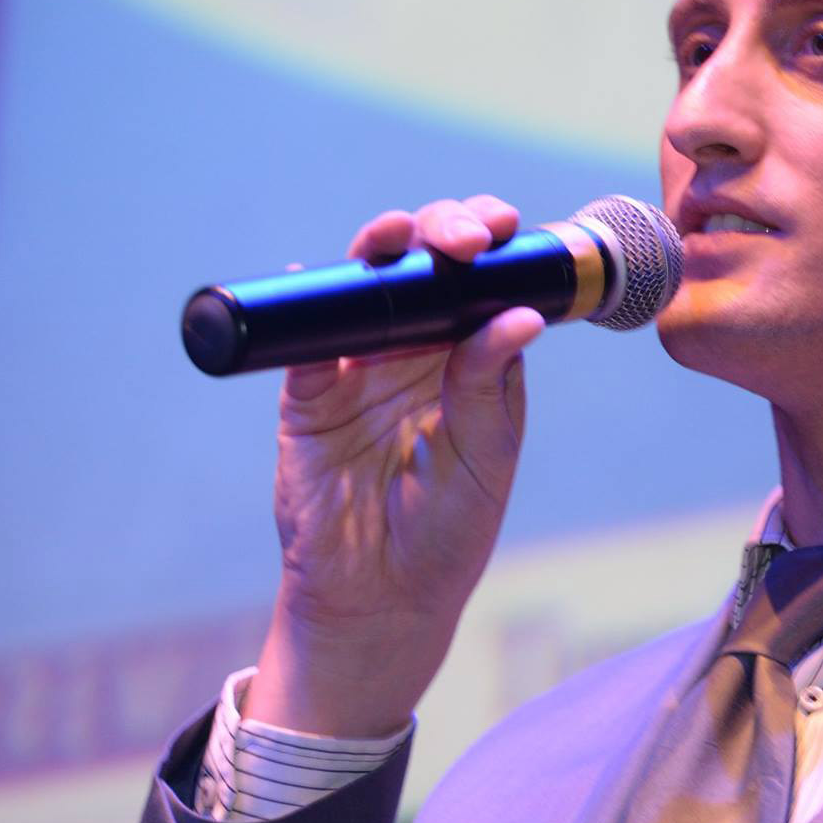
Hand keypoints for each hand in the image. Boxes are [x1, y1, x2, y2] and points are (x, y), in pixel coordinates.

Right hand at [242, 195, 546, 736]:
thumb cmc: (448, 528)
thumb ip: (489, 386)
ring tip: (396, 237)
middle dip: (443, 228)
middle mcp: (417, 348)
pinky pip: (302, 341)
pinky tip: (309, 278)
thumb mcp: (486, 456)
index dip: (491, 242)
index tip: (503, 226)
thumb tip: (520, 315)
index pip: (483, 279)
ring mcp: (359, 365)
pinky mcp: (309, 395)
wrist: (381, 596)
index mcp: (472, 356)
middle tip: (464, 235)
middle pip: (425, 263)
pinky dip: (304, 307)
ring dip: (379, 247)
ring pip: (366, 284)